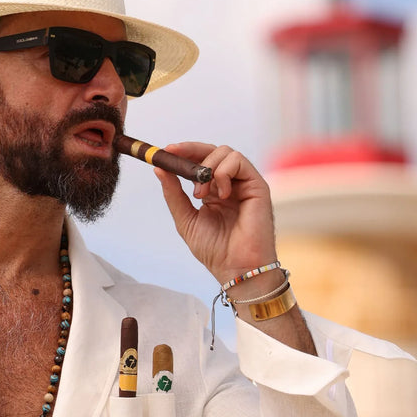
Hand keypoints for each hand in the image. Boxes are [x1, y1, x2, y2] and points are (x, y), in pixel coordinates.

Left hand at [153, 142, 280, 286]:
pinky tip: (221, 194)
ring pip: (226, 152)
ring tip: (201, 194)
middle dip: (190, 149)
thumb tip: (159, 168)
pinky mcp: (257, 186)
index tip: (165, 152)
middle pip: (212, 151)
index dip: (184, 153)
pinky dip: (224, 172)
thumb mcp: (186, 219)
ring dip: (207, 167)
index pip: (200, 162)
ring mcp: (244, 184)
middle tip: (173, 154)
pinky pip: (239, 161)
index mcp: (214, 192)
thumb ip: (174, 194)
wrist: (236, 268)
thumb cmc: (215, 250)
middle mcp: (230, 185)